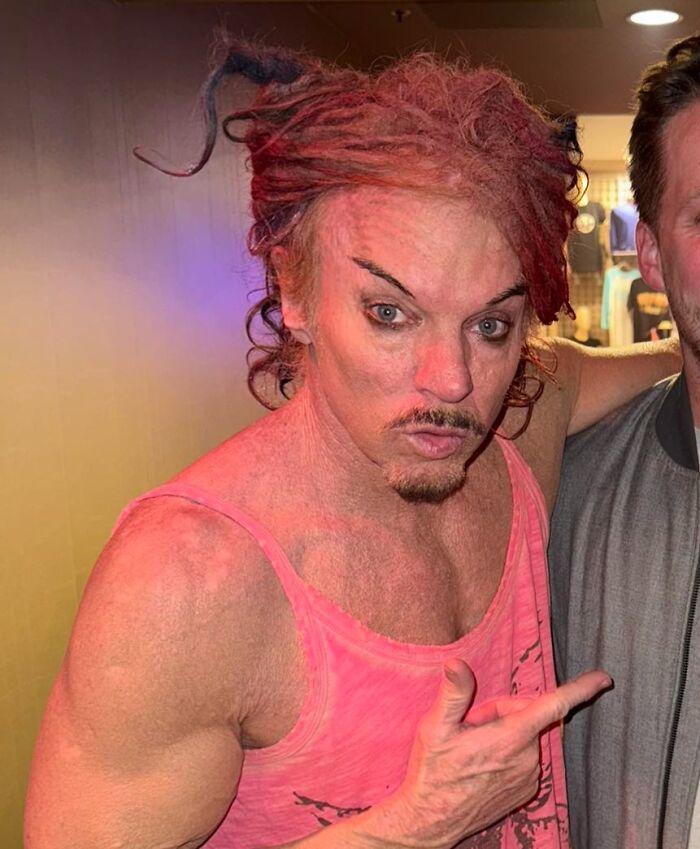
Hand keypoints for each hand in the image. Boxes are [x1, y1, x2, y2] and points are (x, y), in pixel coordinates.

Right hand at [379, 660, 610, 848]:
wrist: (432, 820)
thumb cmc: (433, 770)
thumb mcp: (435, 727)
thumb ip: (454, 693)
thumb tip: (457, 663)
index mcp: (510, 736)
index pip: (554, 705)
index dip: (580, 689)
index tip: (603, 679)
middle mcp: (527, 757)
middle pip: (527, 715)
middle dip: (504, 710)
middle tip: (470, 724)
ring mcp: (529, 777)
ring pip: (525, 736)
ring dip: (505, 732)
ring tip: (473, 747)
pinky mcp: (527, 791)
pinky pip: (525, 756)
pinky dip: (509, 751)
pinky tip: (482, 763)